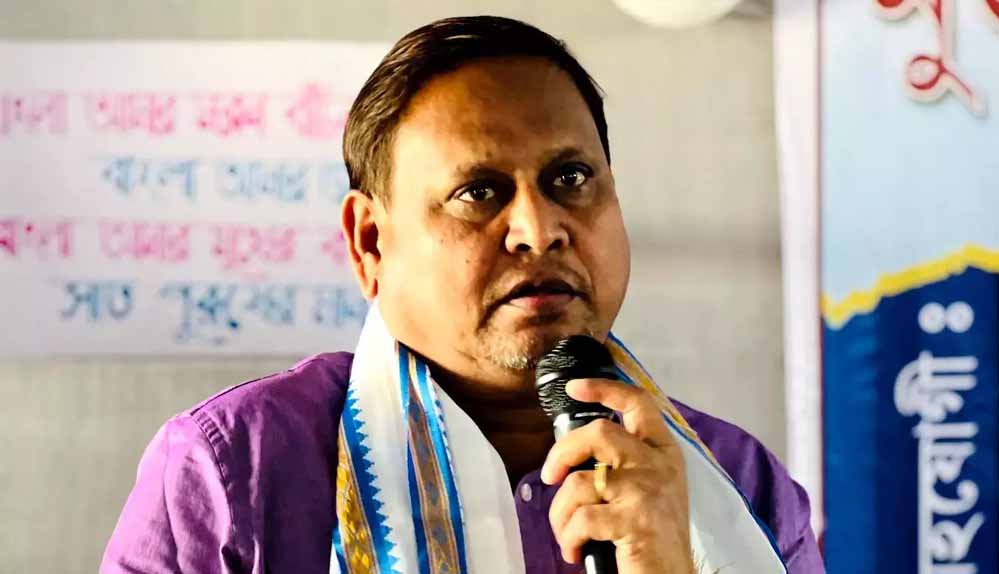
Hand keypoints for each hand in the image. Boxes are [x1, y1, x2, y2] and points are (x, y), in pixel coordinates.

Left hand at [541, 378, 694, 573]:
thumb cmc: (655, 537)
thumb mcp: (652, 489)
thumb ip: (626, 462)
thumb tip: (578, 448)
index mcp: (664, 453)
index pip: (638, 404)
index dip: (604, 389)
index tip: (575, 387)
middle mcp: (658, 465)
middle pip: (599, 433)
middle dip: (562, 452)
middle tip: (550, 475)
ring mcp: (647, 492)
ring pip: (580, 481)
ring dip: (561, 513)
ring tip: (568, 534)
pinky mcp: (635, 522)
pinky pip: (582, 518)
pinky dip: (569, 537)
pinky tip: (576, 551)